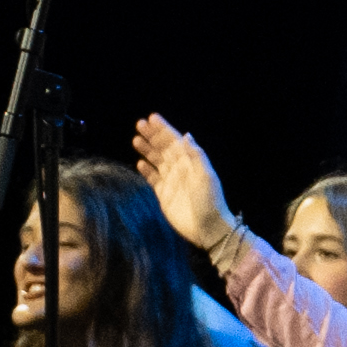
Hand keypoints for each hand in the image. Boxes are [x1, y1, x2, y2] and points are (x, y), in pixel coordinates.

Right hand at [128, 113, 238, 251]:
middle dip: (152, 136)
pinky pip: (154, 179)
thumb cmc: (210, 201)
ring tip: (136, 139)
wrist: (207, 228)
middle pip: (163, 148)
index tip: (152, 118)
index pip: (174, 141)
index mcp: (191, 162)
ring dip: (148, 150)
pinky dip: (147, 171)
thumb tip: (186, 135)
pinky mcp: (164, 195)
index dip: (164, 129)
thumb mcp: (206, 176)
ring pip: (157, 161)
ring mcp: (172, 182)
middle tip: (139, 124)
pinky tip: (140, 163)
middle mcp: (180, 169)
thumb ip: (196, 156)